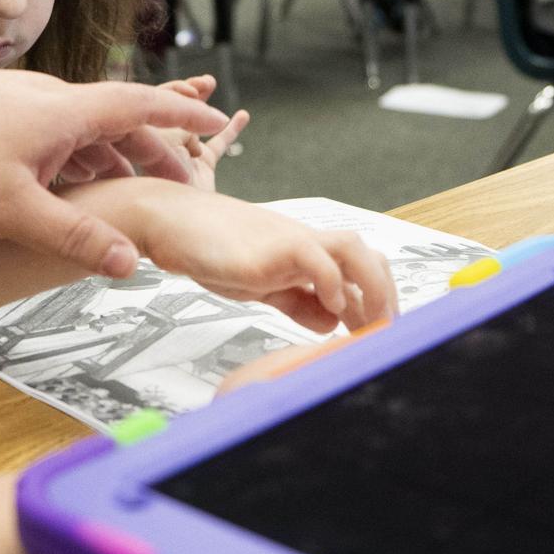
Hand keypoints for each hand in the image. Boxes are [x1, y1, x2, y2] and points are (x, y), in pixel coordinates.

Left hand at [0, 71, 229, 278]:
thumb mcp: (9, 212)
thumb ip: (74, 236)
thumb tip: (130, 262)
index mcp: (62, 110)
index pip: (141, 106)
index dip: (183, 120)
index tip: (219, 125)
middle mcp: (44, 95)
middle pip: (116, 120)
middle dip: (153, 152)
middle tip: (181, 185)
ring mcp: (13, 101)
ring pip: (79, 130)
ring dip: (109, 160)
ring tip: (128, 196)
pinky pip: (47, 133)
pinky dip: (71, 159)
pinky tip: (63, 189)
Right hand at [106, 189, 395, 333]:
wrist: (168, 220)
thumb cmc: (207, 248)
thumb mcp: (260, 284)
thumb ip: (295, 301)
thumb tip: (331, 321)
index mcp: (303, 250)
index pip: (356, 270)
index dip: (375, 300)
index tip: (378, 332)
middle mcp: (303, 242)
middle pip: (365, 257)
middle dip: (384, 295)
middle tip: (385, 333)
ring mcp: (288, 241)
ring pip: (351, 250)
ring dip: (371, 287)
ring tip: (371, 323)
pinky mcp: (268, 249)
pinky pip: (314, 259)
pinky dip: (330, 283)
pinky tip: (331, 308)